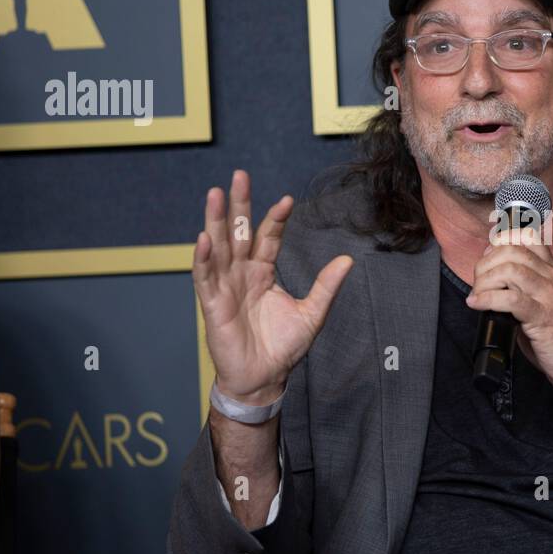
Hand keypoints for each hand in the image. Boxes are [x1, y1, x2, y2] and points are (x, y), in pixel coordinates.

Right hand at [192, 169, 352, 402]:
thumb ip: (326, 286)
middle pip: (239, 232)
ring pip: (218, 247)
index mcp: (264, 273)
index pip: (268, 238)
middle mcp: (242, 274)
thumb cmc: (283, 347)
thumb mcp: (312, 313)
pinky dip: (203, 258)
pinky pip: (205, 277)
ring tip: (215, 194)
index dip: (276, 219)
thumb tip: (348, 260)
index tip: (287, 200)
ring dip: (215, 221)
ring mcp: (225, 286)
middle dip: (239, 205)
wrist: (264, 378)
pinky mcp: (212, 304)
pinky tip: (203, 238)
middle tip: (239, 175)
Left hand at [465, 219, 552, 400]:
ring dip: (485, 281)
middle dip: (486, 263)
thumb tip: (491, 275)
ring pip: (511, 270)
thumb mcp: (542, 303)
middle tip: (478, 282)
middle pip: (513, 250)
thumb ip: (522, 286)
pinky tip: (478, 304)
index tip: (487, 256)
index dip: (501, 240)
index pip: (528, 237)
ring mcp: (550, 296)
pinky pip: (511, 298)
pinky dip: (488, 299)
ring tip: (477, 295)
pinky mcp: (542, 317)